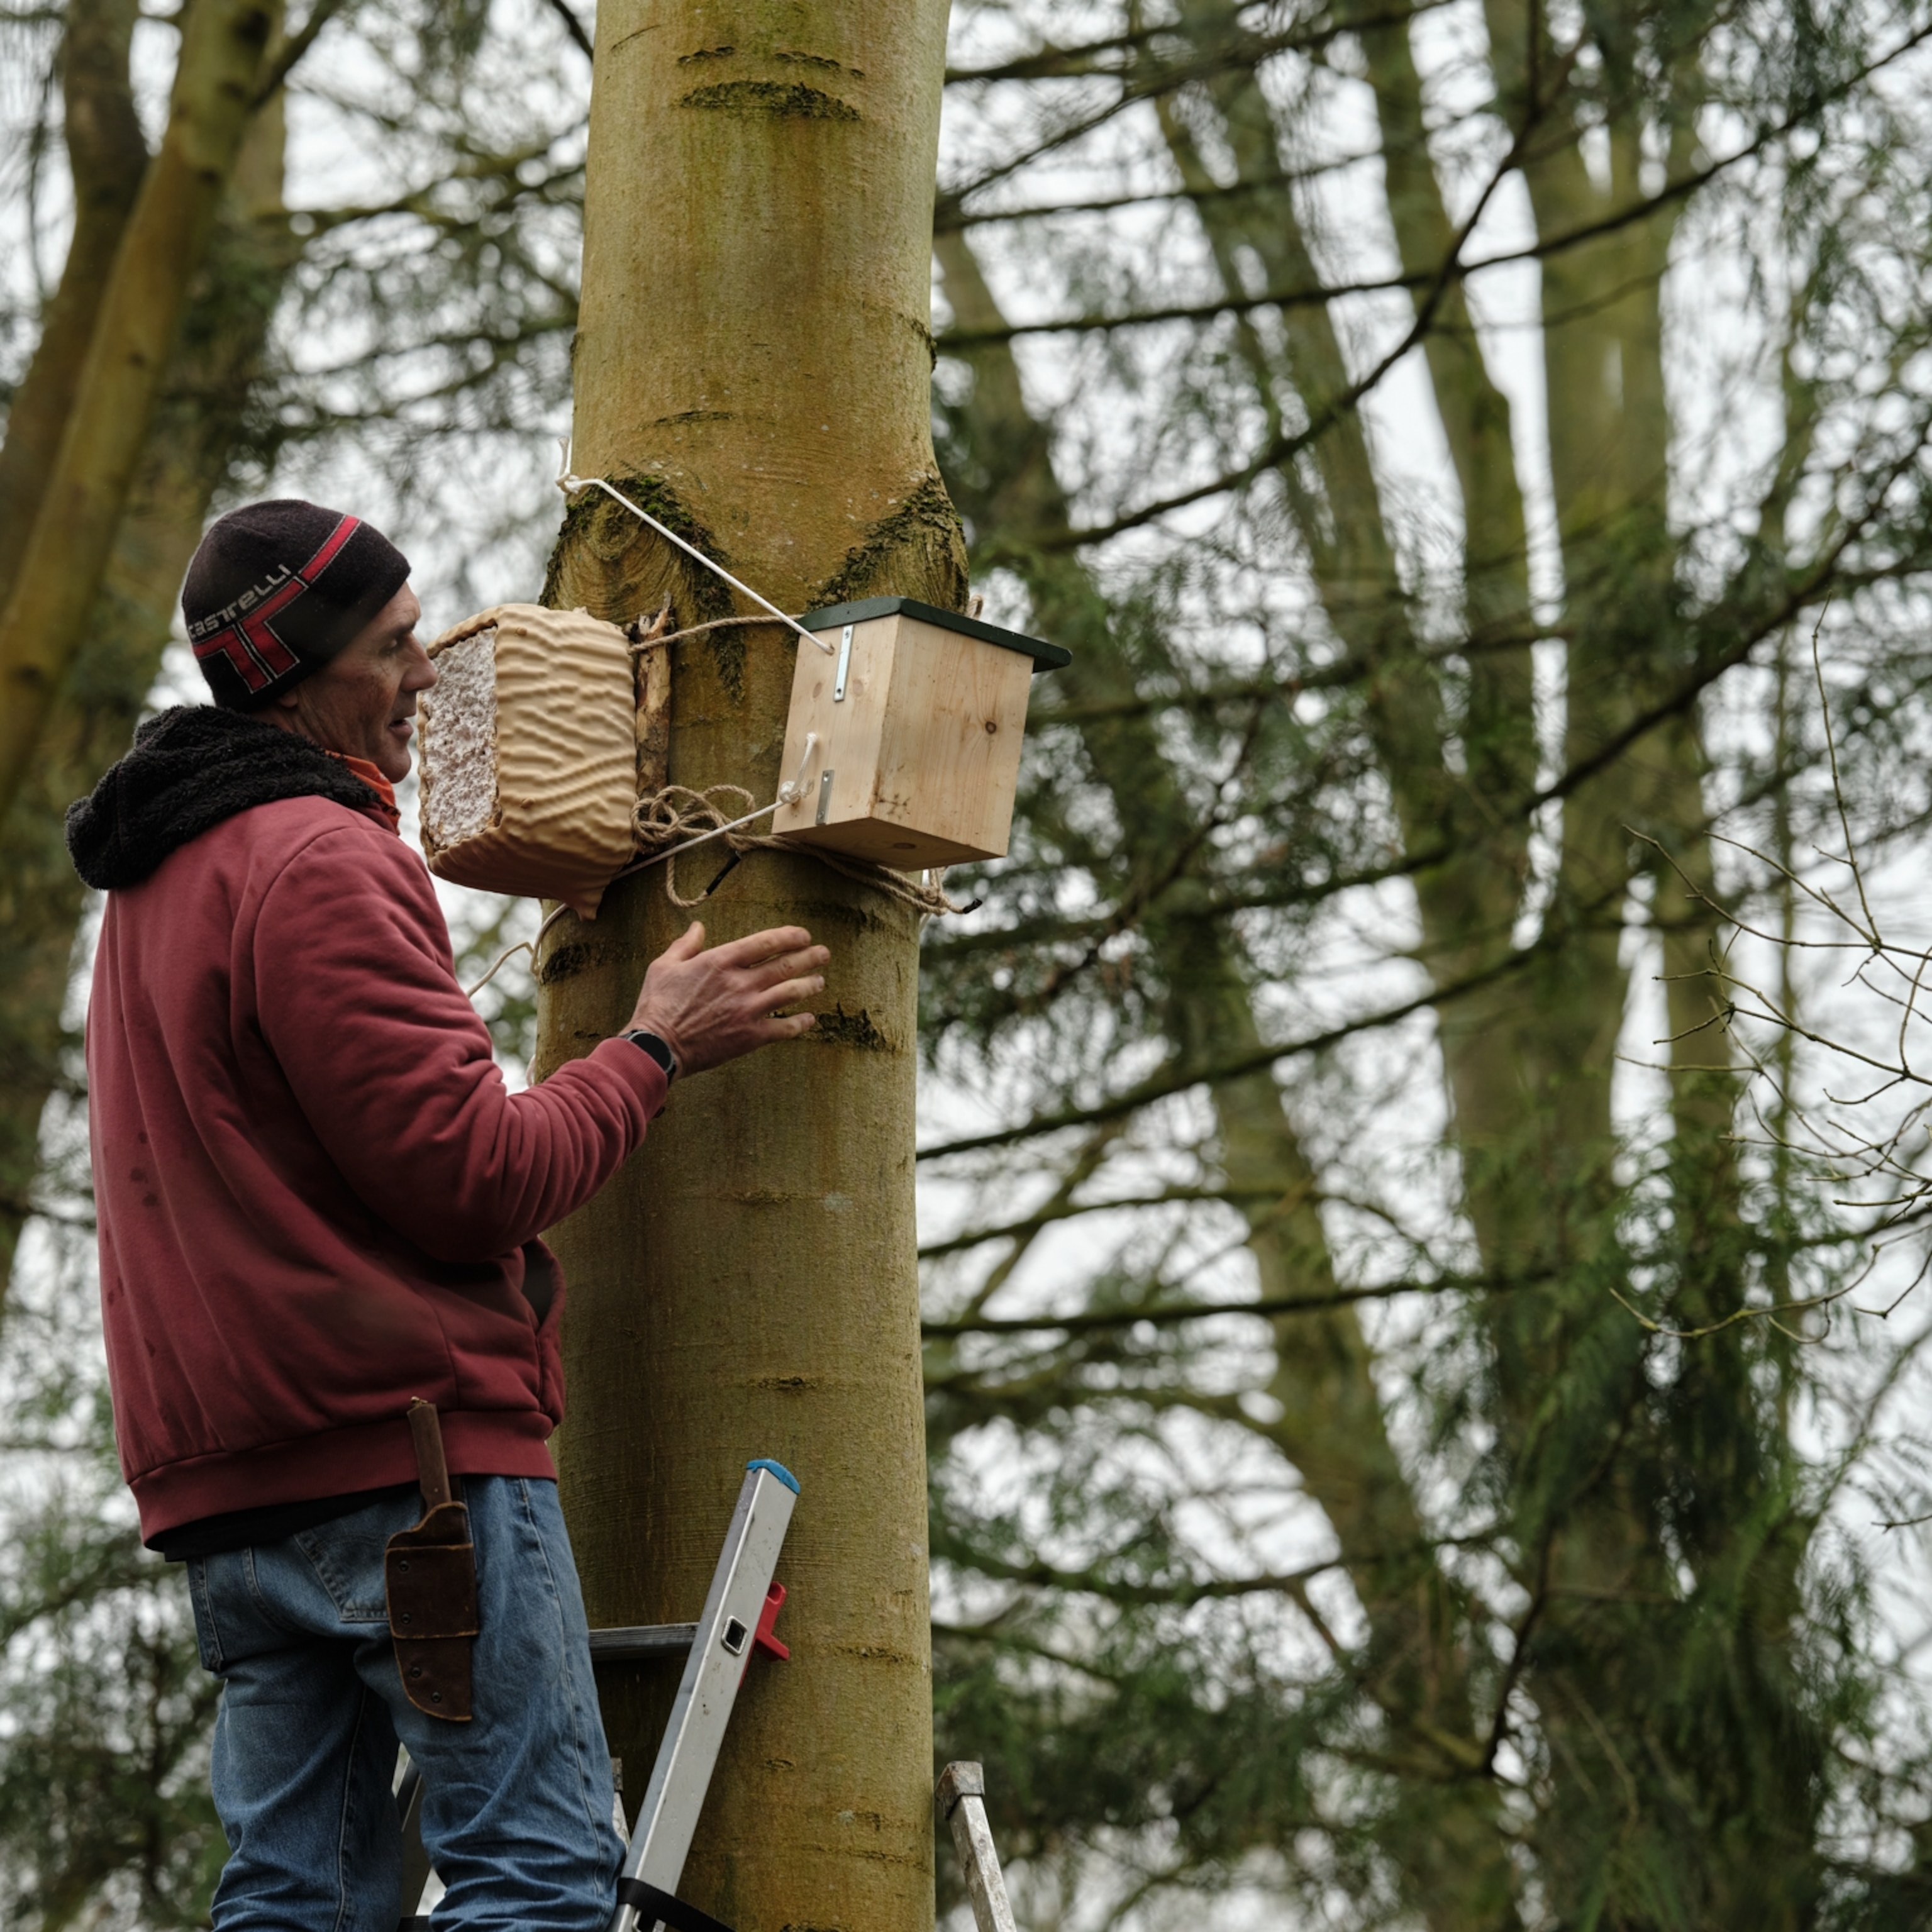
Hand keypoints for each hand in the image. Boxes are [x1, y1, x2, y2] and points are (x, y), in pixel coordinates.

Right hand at [624, 921, 826, 1075]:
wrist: (658, 1047)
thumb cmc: (657, 1005)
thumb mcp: (664, 966)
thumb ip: (686, 944)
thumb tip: (697, 926)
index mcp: (720, 961)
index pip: (765, 942)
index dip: (790, 936)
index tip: (803, 935)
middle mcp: (740, 983)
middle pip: (785, 965)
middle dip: (810, 957)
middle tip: (824, 954)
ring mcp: (748, 1010)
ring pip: (791, 993)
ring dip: (810, 985)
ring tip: (820, 981)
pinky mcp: (750, 1036)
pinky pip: (784, 1028)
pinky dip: (800, 1023)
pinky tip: (809, 1019)